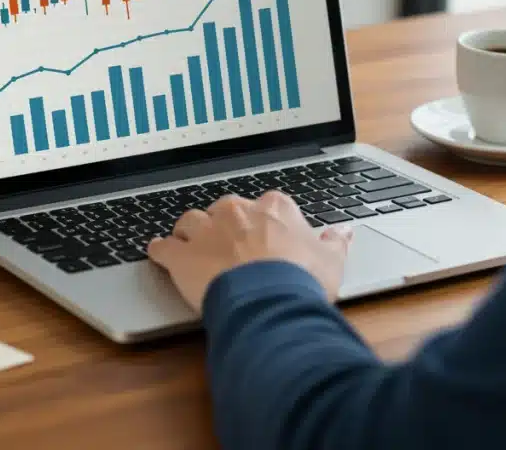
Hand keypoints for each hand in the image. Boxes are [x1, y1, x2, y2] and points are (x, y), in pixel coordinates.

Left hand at [147, 192, 352, 311]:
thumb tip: (345, 231)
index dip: (265, 224)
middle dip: (225, 225)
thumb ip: (335, 243)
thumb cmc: (302, 280)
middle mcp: (237, 212)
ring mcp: (206, 231)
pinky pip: (164, 247)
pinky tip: (159, 255)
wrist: (269, 299)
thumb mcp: (332, 261)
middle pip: (224, 210)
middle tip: (230, 247)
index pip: (267, 206)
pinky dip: (161, 251)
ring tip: (192, 247)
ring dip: (190, 233)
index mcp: (274, 208)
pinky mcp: (181, 255)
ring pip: (190, 222)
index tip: (266, 237)